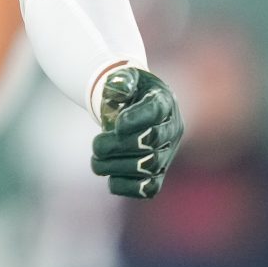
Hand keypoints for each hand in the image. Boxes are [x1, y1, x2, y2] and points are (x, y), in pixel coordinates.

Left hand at [90, 65, 183, 198]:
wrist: (133, 109)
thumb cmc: (129, 92)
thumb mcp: (125, 77)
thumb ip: (120, 80)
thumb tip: (114, 90)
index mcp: (164, 101)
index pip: (156, 110)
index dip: (137, 119)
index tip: (117, 124)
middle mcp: (171, 129)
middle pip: (152, 143)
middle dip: (120, 146)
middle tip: (96, 145)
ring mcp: (166, 154)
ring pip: (149, 167)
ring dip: (118, 167)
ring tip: (96, 161)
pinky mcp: (157, 174)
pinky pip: (149, 189)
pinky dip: (127, 187)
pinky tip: (109, 177)